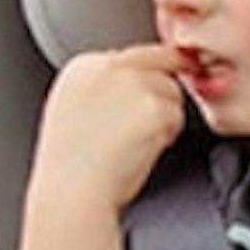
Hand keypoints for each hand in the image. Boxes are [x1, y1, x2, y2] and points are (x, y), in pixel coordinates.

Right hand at [31, 44, 186, 212]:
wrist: (73, 192)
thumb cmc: (72, 168)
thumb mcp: (72, 112)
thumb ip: (100, 90)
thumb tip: (130, 90)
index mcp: (83, 66)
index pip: (132, 57)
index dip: (145, 81)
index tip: (145, 101)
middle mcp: (107, 65)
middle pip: (158, 64)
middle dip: (160, 95)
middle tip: (147, 128)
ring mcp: (132, 82)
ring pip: (172, 91)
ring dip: (164, 118)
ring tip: (135, 145)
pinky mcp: (153, 105)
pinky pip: (177, 116)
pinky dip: (168, 136)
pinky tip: (141, 151)